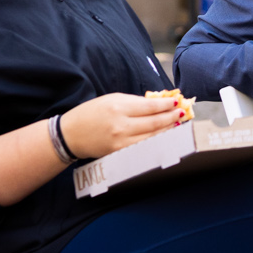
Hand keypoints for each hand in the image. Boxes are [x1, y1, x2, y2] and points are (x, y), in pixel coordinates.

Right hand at [59, 93, 183, 158]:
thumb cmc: (91, 113)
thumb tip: (157, 103)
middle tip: (181, 112)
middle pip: (154, 122)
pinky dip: (156, 140)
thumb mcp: (111, 100)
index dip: (165, 104)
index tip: (176, 102)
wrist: (71, 134)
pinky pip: (144, 146)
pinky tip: (164, 136)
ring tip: (177, 123)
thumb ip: (134, 102)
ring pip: (152, 136)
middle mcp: (121, 125)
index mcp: (118, 108)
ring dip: (168, 130)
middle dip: (171, 117)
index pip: (149, 106)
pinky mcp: (121, 153)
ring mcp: (122, 142)